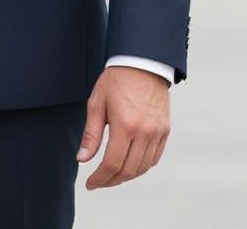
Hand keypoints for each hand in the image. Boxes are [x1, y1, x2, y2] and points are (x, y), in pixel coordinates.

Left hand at [76, 65, 170, 189]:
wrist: (142, 63)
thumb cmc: (116, 80)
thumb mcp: (97, 103)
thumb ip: (90, 135)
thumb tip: (82, 159)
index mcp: (125, 125)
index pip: (112, 164)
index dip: (100, 178)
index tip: (90, 184)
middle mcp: (144, 132)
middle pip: (128, 170)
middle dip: (111, 181)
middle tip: (99, 182)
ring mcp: (157, 132)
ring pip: (142, 167)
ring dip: (126, 176)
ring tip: (112, 174)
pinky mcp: (165, 130)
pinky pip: (154, 158)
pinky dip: (141, 166)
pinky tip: (129, 164)